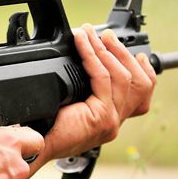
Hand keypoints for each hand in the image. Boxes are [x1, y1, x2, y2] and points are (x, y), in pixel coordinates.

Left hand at [37, 24, 156, 162]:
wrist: (33, 144)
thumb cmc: (44, 125)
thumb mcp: (72, 103)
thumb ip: (86, 88)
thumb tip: (88, 55)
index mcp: (110, 120)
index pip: (142, 96)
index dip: (144, 72)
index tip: (137, 53)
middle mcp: (115, 122)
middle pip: (138, 83)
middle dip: (123, 54)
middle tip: (106, 36)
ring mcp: (111, 121)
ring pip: (121, 76)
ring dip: (105, 50)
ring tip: (93, 34)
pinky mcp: (102, 117)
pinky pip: (103, 78)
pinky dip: (92, 55)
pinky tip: (82, 43)